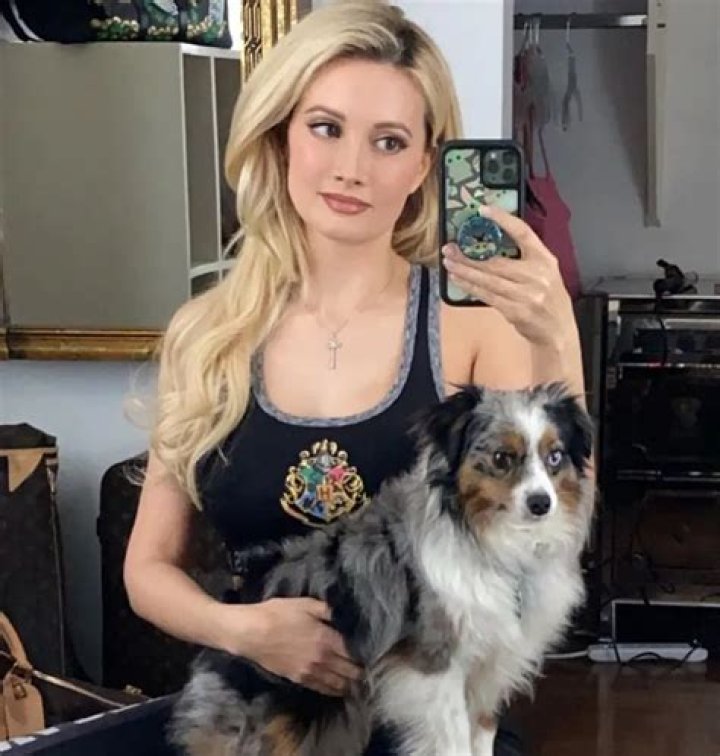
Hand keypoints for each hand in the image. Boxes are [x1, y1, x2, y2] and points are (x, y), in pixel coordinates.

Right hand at [221, 598, 362, 696]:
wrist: (252, 633)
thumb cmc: (278, 614)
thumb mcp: (305, 604)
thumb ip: (327, 609)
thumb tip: (344, 614)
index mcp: (326, 638)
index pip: (353, 652)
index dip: (364, 654)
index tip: (372, 654)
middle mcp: (322, 658)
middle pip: (349, 671)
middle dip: (360, 671)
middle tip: (368, 670)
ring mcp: (310, 671)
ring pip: (337, 683)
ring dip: (350, 684)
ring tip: (358, 683)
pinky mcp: (298, 678)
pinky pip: (322, 688)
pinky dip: (334, 690)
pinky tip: (339, 690)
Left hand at [441, 203, 572, 346]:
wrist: (558, 331)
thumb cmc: (548, 300)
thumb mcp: (546, 273)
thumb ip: (525, 259)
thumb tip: (490, 247)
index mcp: (545, 260)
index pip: (523, 232)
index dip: (503, 219)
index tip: (484, 210)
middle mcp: (537, 275)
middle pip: (496, 261)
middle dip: (469, 256)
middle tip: (450, 249)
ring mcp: (527, 295)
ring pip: (488, 280)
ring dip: (465, 271)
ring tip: (449, 263)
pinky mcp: (516, 311)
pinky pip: (487, 296)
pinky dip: (470, 288)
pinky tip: (458, 281)